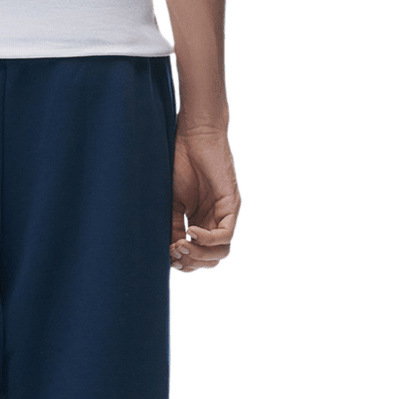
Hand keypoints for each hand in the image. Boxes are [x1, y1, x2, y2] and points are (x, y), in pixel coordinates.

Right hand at [170, 125, 242, 273]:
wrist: (192, 136)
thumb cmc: (179, 163)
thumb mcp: (170, 202)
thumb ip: (172, 227)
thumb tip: (169, 253)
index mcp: (200, 222)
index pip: (199, 256)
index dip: (184, 263)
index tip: (166, 255)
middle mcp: (216, 221)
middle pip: (212, 259)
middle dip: (192, 263)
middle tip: (174, 254)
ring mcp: (226, 214)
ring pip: (222, 252)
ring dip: (200, 255)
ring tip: (181, 245)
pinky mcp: (232, 205)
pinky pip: (226, 234)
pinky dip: (207, 239)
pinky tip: (190, 232)